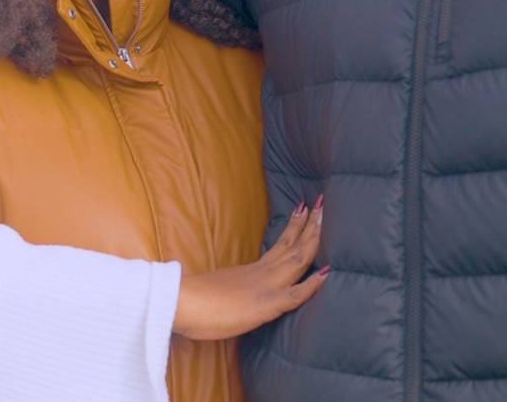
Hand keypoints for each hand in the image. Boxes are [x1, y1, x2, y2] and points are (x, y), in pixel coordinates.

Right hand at [171, 199, 327, 340]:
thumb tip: (226, 290)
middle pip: (292, 246)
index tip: (303, 208)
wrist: (179, 302)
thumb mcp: (217, 289)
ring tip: (324, 217)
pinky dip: (312, 284)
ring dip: (313, 239)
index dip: (294, 228)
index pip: (280, 246)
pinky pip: (295, 295)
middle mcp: (262, 273)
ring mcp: (265, 286)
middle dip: (310, 224)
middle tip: (321, 202)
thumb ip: (229, 286)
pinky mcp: (266, 304)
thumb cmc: (192, 302)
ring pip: (297, 259)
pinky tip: (327, 273)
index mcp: (252, 270)